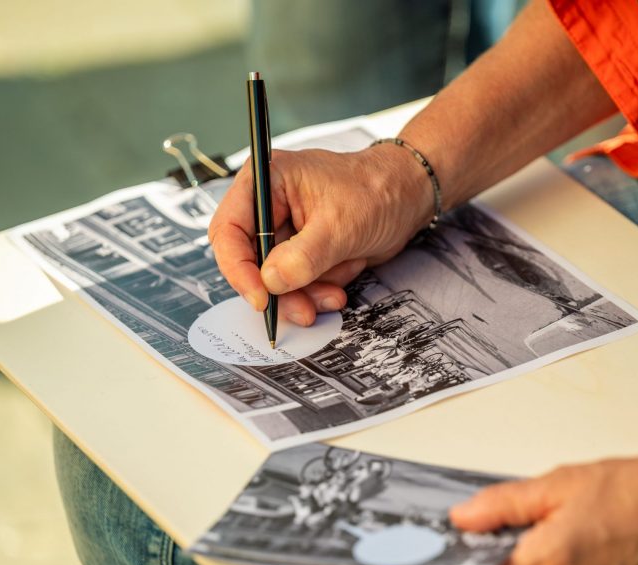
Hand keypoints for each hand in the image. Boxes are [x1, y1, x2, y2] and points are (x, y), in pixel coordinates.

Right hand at [208, 144, 433, 325]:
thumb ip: (303, 257)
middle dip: (277, 290)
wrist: (408, 197)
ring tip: (332, 296)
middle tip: (300, 309)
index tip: (260, 297)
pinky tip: (338, 285)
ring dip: (301, 295)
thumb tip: (270, 281)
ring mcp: (286, 232)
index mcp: (267, 181)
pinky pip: (297, 284)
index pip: (230, 229)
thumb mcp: (340, 226)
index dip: (238, 267)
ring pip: (274, 279)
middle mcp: (270, 206)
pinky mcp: (302, 252)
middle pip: (249, 261)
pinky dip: (316, 292)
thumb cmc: (377, 191)